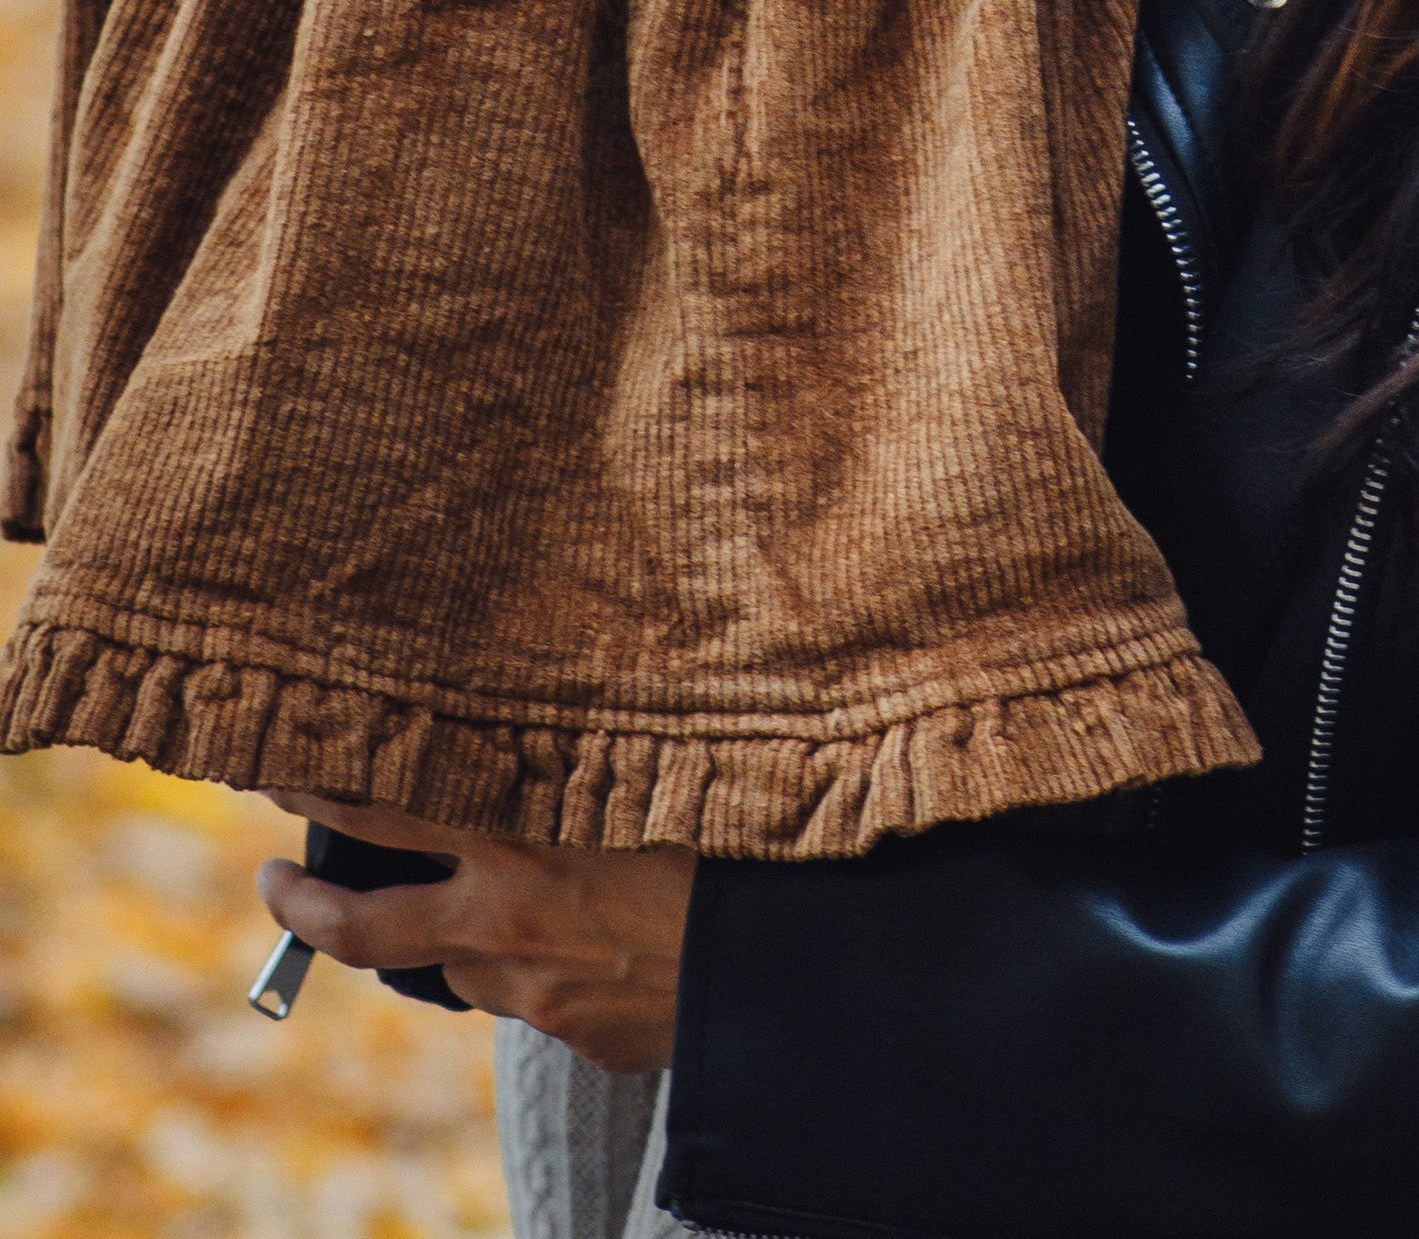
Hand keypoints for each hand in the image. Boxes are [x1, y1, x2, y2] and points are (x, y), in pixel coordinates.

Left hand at [256, 792, 690, 1075]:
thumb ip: (569, 782)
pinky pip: (537, 999)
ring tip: (507, 899)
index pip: (385, 819)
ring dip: (465, 938)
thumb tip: (547, 750)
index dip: (320, 796)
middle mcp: (505, 927)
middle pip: (365, 930)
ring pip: (462, 966)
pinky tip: (602, 942)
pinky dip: (546, 972)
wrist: (777, 964)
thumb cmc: (719, 849)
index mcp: (517, 850)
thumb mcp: (631, 787)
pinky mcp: (572, 1036)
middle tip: (273, 882)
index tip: (277, 776)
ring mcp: (533, 994)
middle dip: (302, 908)